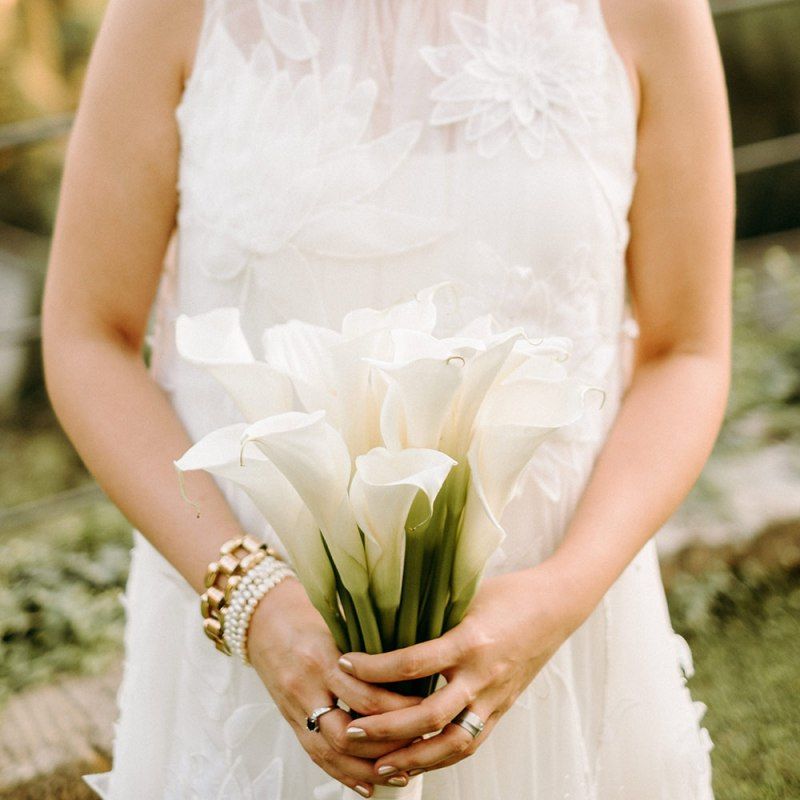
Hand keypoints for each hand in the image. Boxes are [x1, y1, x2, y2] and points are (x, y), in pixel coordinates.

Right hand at [247, 577, 420, 795]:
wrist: (263, 621)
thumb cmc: (306, 618)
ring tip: (402, 774)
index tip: (426, 707)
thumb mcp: (338, 623)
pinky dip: (344, 775)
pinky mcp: (290, 722)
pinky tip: (369, 786)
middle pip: (345, 733)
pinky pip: (317, 756)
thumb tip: (414, 663)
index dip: (397, 708)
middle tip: (419, 745)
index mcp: (321, 658)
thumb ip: (368, 646)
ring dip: (368, 768)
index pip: (363, 694)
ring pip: (331, 753)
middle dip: (384, 745)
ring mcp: (294, 709)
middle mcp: (305, 688)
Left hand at [336, 559, 589, 779]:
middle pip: (429, 715)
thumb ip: (432, 615)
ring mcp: (495, 697)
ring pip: (453, 743)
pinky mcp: (502, 709)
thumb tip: (385, 619)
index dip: (374, 668)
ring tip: (379, 765)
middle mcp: (482, 675)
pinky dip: (440, 758)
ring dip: (413, 758)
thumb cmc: (509, 593)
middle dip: (386, 728)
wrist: (556, 605)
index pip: (413, 662)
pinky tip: (415, 762)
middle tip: (350, 729)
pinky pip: (470, 743)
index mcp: (469, 640)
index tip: (344, 663)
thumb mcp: (464, 596)